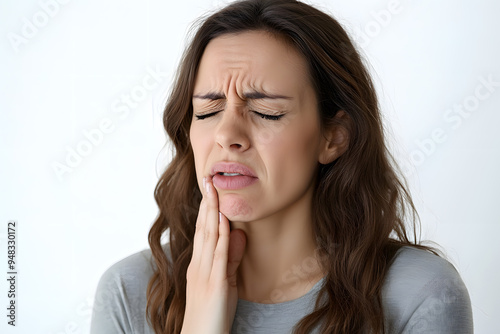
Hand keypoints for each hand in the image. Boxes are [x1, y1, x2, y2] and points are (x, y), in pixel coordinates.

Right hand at [181, 176, 246, 333]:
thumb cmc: (212, 314)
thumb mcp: (224, 282)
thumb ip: (232, 258)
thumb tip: (239, 233)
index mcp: (199, 264)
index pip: (203, 230)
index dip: (206, 208)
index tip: (210, 188)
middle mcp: (199, 264)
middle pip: (203, 227)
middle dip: (207, 202)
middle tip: (209, 179)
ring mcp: (205, 273)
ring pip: (209, 236)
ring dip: (212, 212)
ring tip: (214, 191)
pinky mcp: (214, 284)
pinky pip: (219, 255)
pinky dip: (222, 236)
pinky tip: (225, 221)